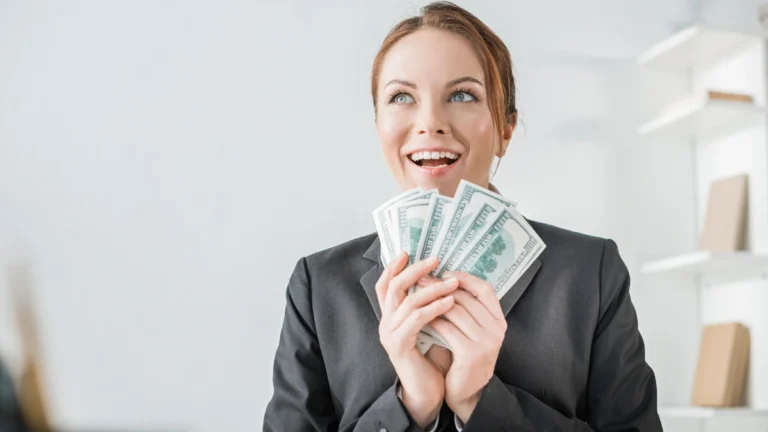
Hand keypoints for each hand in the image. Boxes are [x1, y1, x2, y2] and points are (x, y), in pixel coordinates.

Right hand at [376, 252, 458, 427]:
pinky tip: (450, 302)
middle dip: (415, 270)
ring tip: (453, 282)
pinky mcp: (399, 345)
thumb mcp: (427, 326)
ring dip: (433, 288)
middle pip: (394, 286)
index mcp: (390, 316)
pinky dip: (434, 307)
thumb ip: (426, 306)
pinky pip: (416, 319)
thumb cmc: (430, 358)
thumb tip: (440, 278)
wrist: (426, 391)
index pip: (384, 285)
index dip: (393, 267)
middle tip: (436, 259)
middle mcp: (385, 322)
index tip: (408, 251)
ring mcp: (390, 334)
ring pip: (408, 300)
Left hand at [428, 271, 506, 423]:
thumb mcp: (473, 331)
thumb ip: (467, 309)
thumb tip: (443, 278)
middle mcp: (497, 330)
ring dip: (434, 302)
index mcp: (499, 320)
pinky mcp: (471, 354)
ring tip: (418, 296)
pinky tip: (420, 317)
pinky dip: (432, 320)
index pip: (485, 289)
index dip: (465, 278)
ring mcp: (486, 342)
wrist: (467, 392)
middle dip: (442, 287)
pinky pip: (447, 329)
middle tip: (422, 280)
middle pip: (467, 298)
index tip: (445, 273)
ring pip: (456, 311)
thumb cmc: (465, 356)